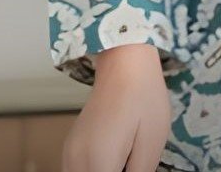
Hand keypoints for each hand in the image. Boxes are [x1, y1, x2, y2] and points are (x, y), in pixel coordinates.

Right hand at [62, 44, 171, 171]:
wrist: (124, 60)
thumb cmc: (143, 97)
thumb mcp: (151, 143)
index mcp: (97, 162)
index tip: (135, 169)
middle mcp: (75, 162)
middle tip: (134, 162)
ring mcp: (69, 155)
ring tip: (128, 159)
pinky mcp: (71, 149)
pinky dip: (99, 171)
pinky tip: (118, 161)